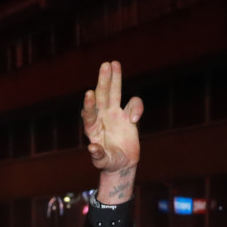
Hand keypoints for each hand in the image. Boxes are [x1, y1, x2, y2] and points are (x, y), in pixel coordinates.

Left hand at [83, 61, 142, 202]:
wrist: (122, 163)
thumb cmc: (108, 163)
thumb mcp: (102, 162)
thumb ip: (97, 155)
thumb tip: (91, 147)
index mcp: (92, 129)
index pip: (89, 114)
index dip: (89, 104)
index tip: (89, 93)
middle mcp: (102, 118)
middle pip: (102, 96)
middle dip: (103, 81)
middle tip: (104, 65)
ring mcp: (114, 115)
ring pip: (114, 93)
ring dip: (114, 79)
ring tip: (114, 63)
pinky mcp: (128, 116)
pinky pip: (133, 105)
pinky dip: (137, 109)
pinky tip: (135, 120)